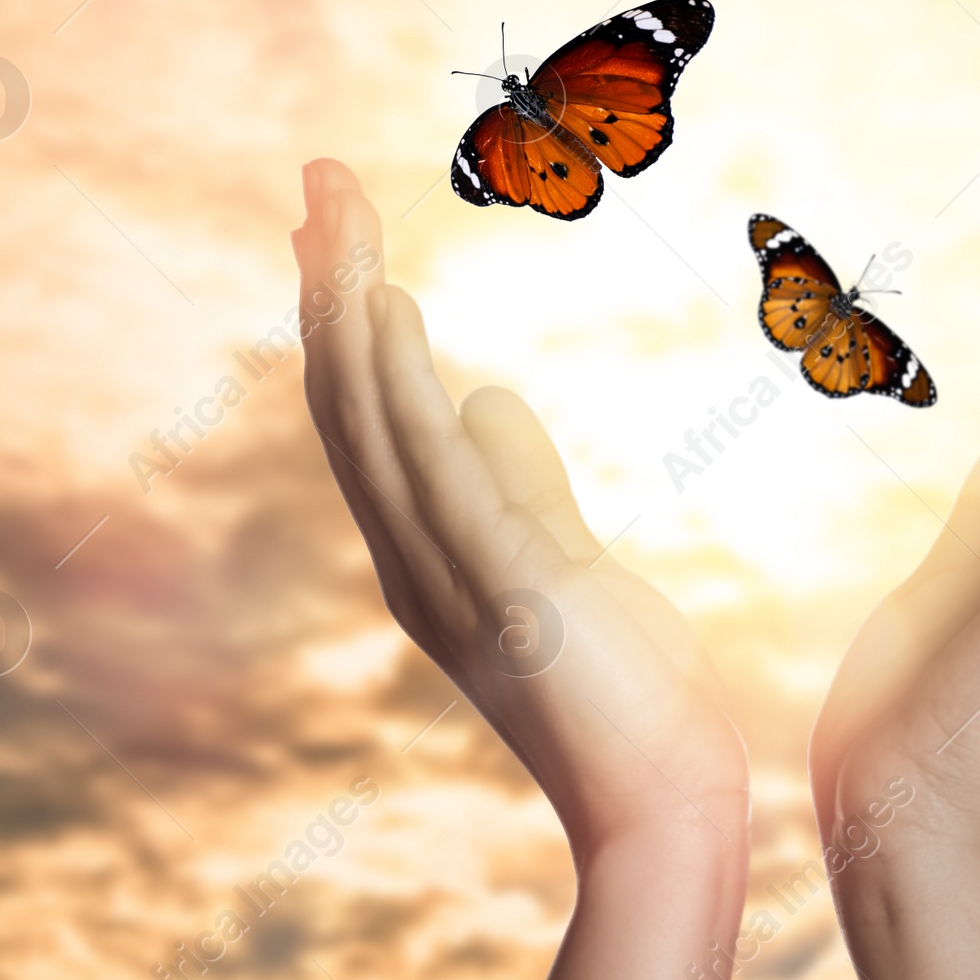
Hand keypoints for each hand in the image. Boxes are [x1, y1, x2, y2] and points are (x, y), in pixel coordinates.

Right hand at [292, 159, 748, 859]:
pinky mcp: (501, 582)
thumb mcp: (561, 558)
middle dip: (328, 286)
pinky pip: (429, 463)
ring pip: (367, 417)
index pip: (365, 416)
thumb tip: (486, 394)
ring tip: (333, 210)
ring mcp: (445, 573)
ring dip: (345, 306)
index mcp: (426, 550)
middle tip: (317, 182)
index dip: (343, 322)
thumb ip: (519, 480)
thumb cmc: (620, 687)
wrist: (662, 797)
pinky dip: (396, 378)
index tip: (339, 235)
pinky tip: (380, 304)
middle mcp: (411, 557)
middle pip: (346, 399)